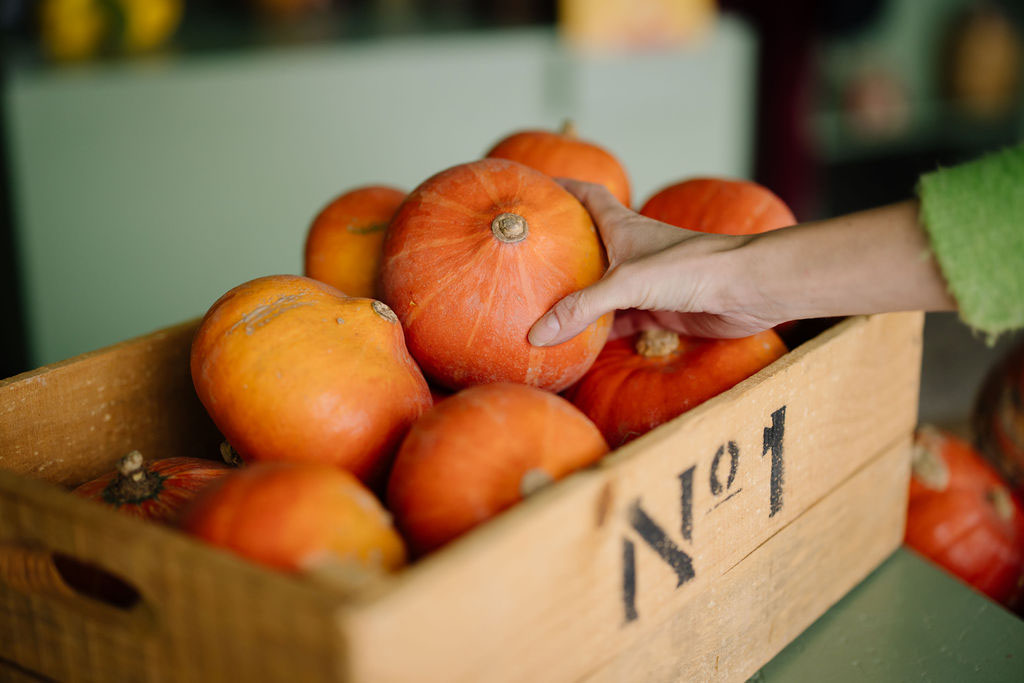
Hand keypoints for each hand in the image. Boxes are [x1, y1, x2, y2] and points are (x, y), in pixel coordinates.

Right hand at [528, 179, 784, 346]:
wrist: (747, 290)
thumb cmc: (691, 268)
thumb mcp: (628, 283)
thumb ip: (583, 307)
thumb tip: (537, 334)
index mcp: (621, 227)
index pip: (585, 195)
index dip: (560, 188)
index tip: (531, 189)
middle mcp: (629, 251)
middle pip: (585, 248)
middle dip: (558, 255)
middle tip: (522, 266)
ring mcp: (643, 283)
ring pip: (599, 291)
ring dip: (575, 301)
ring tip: (537, 312)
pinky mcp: (657, 311)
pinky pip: (618, 324)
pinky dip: (598, 334)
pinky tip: (576, 347)